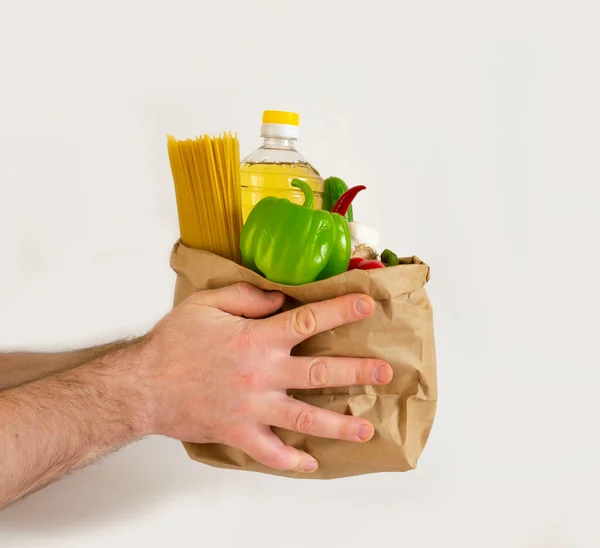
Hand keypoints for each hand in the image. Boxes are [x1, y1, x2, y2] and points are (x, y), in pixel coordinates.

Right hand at [137, 283, 392, 472]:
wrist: (142, 386)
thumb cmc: (172, 343)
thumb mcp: (206, 304)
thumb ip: (246, 297)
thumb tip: (280, 298)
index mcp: (256, 340)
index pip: (308, 321)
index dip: (341, 311)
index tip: (367, 305)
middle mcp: (262, 375)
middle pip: (320, 372)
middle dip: (356, 371)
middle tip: (384, 372)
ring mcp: (253, 408)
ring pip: (306, 418)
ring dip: (339, 424)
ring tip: (366, 428)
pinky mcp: (239, 434)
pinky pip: (270, 453)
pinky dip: (292, 461)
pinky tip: (310, 464)